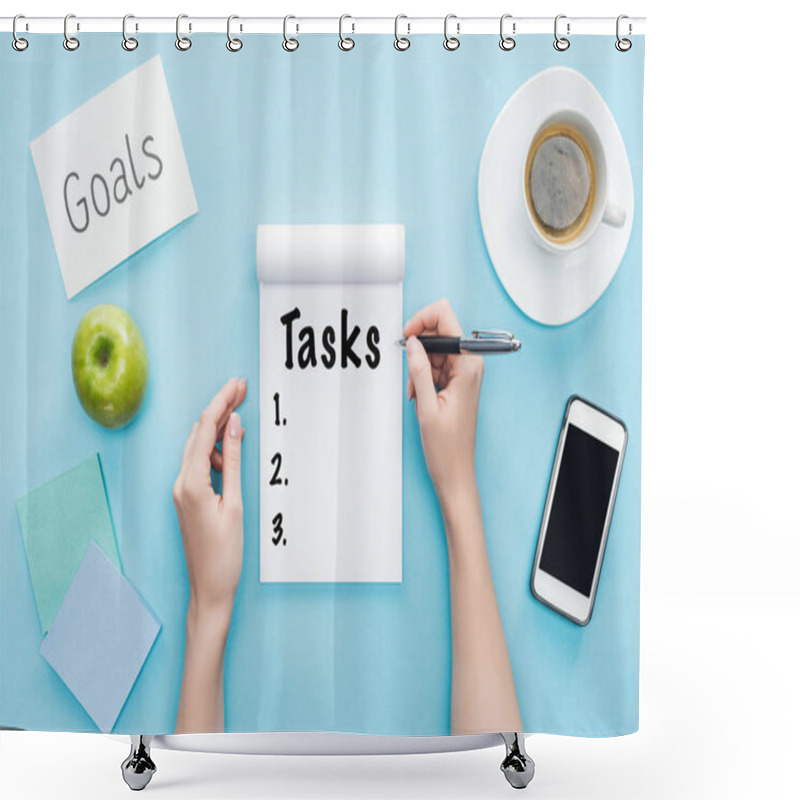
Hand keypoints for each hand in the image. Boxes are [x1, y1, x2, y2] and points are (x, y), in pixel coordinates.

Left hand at [173, 377, 246, 621]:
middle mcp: (180, 482)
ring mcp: (181, 489)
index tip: (237, 384)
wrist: (209, 588)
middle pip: (198, 432)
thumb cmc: (225, 553)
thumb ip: (234, 461)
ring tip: (241, 416)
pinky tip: (232, 450)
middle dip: (219, 408)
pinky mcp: (187, 496)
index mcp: (191, 482)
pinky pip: (199, 462)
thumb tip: (235, 425)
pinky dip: (215, 449)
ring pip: (197, 445)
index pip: (205, 429)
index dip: (221, 402)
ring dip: (218, 428)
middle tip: (241, 389)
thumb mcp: (236, 503)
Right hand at [404, 299, 483, 507]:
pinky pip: (434, 366)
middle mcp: (470, 364)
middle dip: (418, 347)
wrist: (455, 472)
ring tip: (416, 393)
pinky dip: (421, 377)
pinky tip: (418, 396)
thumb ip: (418, 370)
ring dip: (418, 367)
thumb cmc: (447, 447)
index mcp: (469, 365)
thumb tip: (413, 342)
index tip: (407, 337)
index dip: (422, 321)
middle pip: (439, 332)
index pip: (446, 318)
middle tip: (409, 372)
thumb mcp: (426, 406)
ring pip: (433, 350)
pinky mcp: (457, 382)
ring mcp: (464, 373)